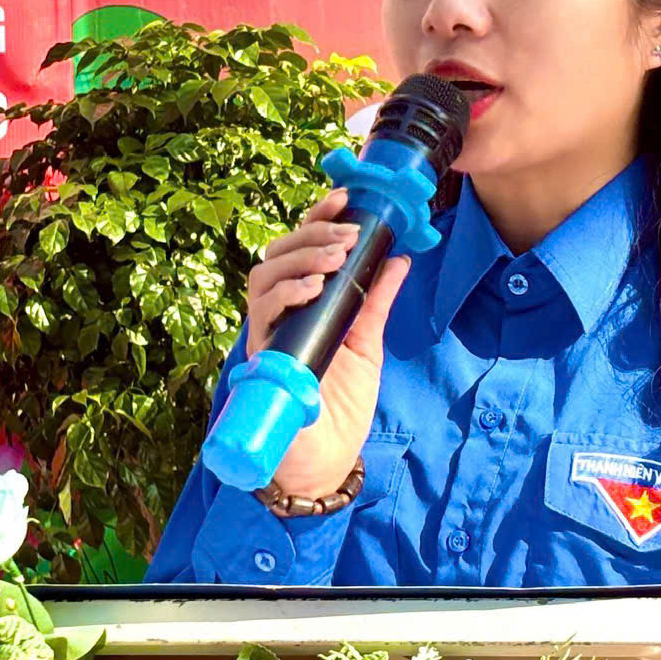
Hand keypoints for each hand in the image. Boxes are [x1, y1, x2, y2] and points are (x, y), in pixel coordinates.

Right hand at [243, 190, 411, 495]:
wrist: (327, 459)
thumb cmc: (342, 403)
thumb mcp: (368, 344)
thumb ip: (377, 302)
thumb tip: (400, 258)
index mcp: (304, 303)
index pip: (301, 249)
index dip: (317, 220)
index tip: (346, 200)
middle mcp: (279, 313)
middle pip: (278, 254)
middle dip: (312, 236)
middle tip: (349, 236)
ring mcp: (267, 332)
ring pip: (264, 276)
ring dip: (300, 259)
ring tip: (335, 259)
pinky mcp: (260, 355)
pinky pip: (261, 314)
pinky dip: (286, 295)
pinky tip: (313, 290)